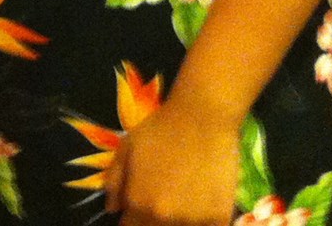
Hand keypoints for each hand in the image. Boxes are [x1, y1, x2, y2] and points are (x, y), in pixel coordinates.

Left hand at [105, 93, 241, 225]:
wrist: (202, 117)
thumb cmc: (161, 128)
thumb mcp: (126, 148)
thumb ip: (114, 181)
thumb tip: (112, 209)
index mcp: (138, 203)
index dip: (133, 222)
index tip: (139, 215)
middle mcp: (163, 217)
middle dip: (154, 223)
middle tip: (164, 205)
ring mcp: (193, 221)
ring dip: (179, 224)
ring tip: (182, 205)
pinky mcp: (219, 218)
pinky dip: (203, 224)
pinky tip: (201, 211)